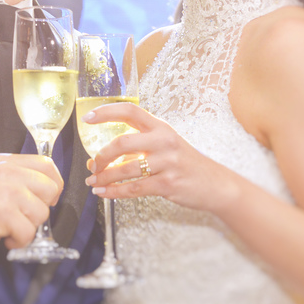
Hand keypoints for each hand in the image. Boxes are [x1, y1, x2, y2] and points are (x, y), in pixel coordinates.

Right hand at [0, 153, 63, 270]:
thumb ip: (17, 179)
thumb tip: (50, 187)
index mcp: (4, 162)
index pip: (47, 164)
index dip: (54, 184)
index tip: (46, 199)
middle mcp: (6, 171)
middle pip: (50, 188)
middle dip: (41, 209)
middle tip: (22, 217)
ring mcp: (4, 191)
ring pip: (42, 212)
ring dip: (28, 227)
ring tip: (7, 227)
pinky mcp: (2, 213)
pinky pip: (29, 232)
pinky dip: (19, 241)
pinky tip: (2, 236)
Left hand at [83, 102, 238, 213]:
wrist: (216, 184)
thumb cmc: (186, 164)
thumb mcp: (166, 146)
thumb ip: (139, 148)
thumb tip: (104, 158)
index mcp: (161, 127)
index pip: (130, 111)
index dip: (106, 112)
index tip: (88, 118)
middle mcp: (164, 141)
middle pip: (122, 143)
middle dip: (102, 156)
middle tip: (92, 165)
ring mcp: (167, 163)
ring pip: (125, 170)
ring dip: (105, 177)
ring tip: (93, 182)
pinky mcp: (167, 184)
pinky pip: (134, 188)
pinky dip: (114, 192)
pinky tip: (104, 193)